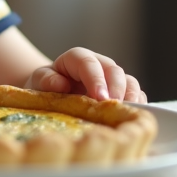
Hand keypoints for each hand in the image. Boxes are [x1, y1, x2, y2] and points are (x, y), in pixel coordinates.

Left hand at [25, 47, 146, 102]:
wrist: (51, 94)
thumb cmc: (45, 87)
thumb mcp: (39, 82)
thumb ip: (46, 79)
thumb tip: (60, 84)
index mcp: (77, 58)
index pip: (89, 63)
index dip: (96, 79)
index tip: (100, 97)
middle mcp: (98, 65)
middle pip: (113, 70)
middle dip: (116, 89)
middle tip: (114, 107)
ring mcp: (111, 79)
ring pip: (129, 81)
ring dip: (131, 97)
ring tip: (127, 113)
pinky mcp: (121, 92)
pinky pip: (136, 95)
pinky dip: (138, 105)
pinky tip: (133, 117)